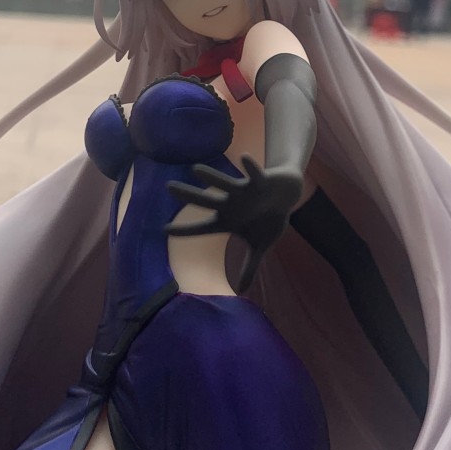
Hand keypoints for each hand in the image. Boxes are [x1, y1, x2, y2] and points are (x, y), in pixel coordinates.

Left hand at [166, 157, 301, 256]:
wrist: (286, 195)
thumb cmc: (269, 219)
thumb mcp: (261, 246)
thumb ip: (250, 266)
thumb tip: (242, 290)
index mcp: (228, 221)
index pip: (202, 228)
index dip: (185, 230)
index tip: (164, 230)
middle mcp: (231, 204)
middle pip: (206, 201)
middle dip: (188, 195)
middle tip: (168, 187)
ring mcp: (244, 191)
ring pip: (224, 184)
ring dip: (212, 178)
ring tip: (195, 170)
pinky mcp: (260, 180)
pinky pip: (254, 174)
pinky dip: (250, 167)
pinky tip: (244, 159)